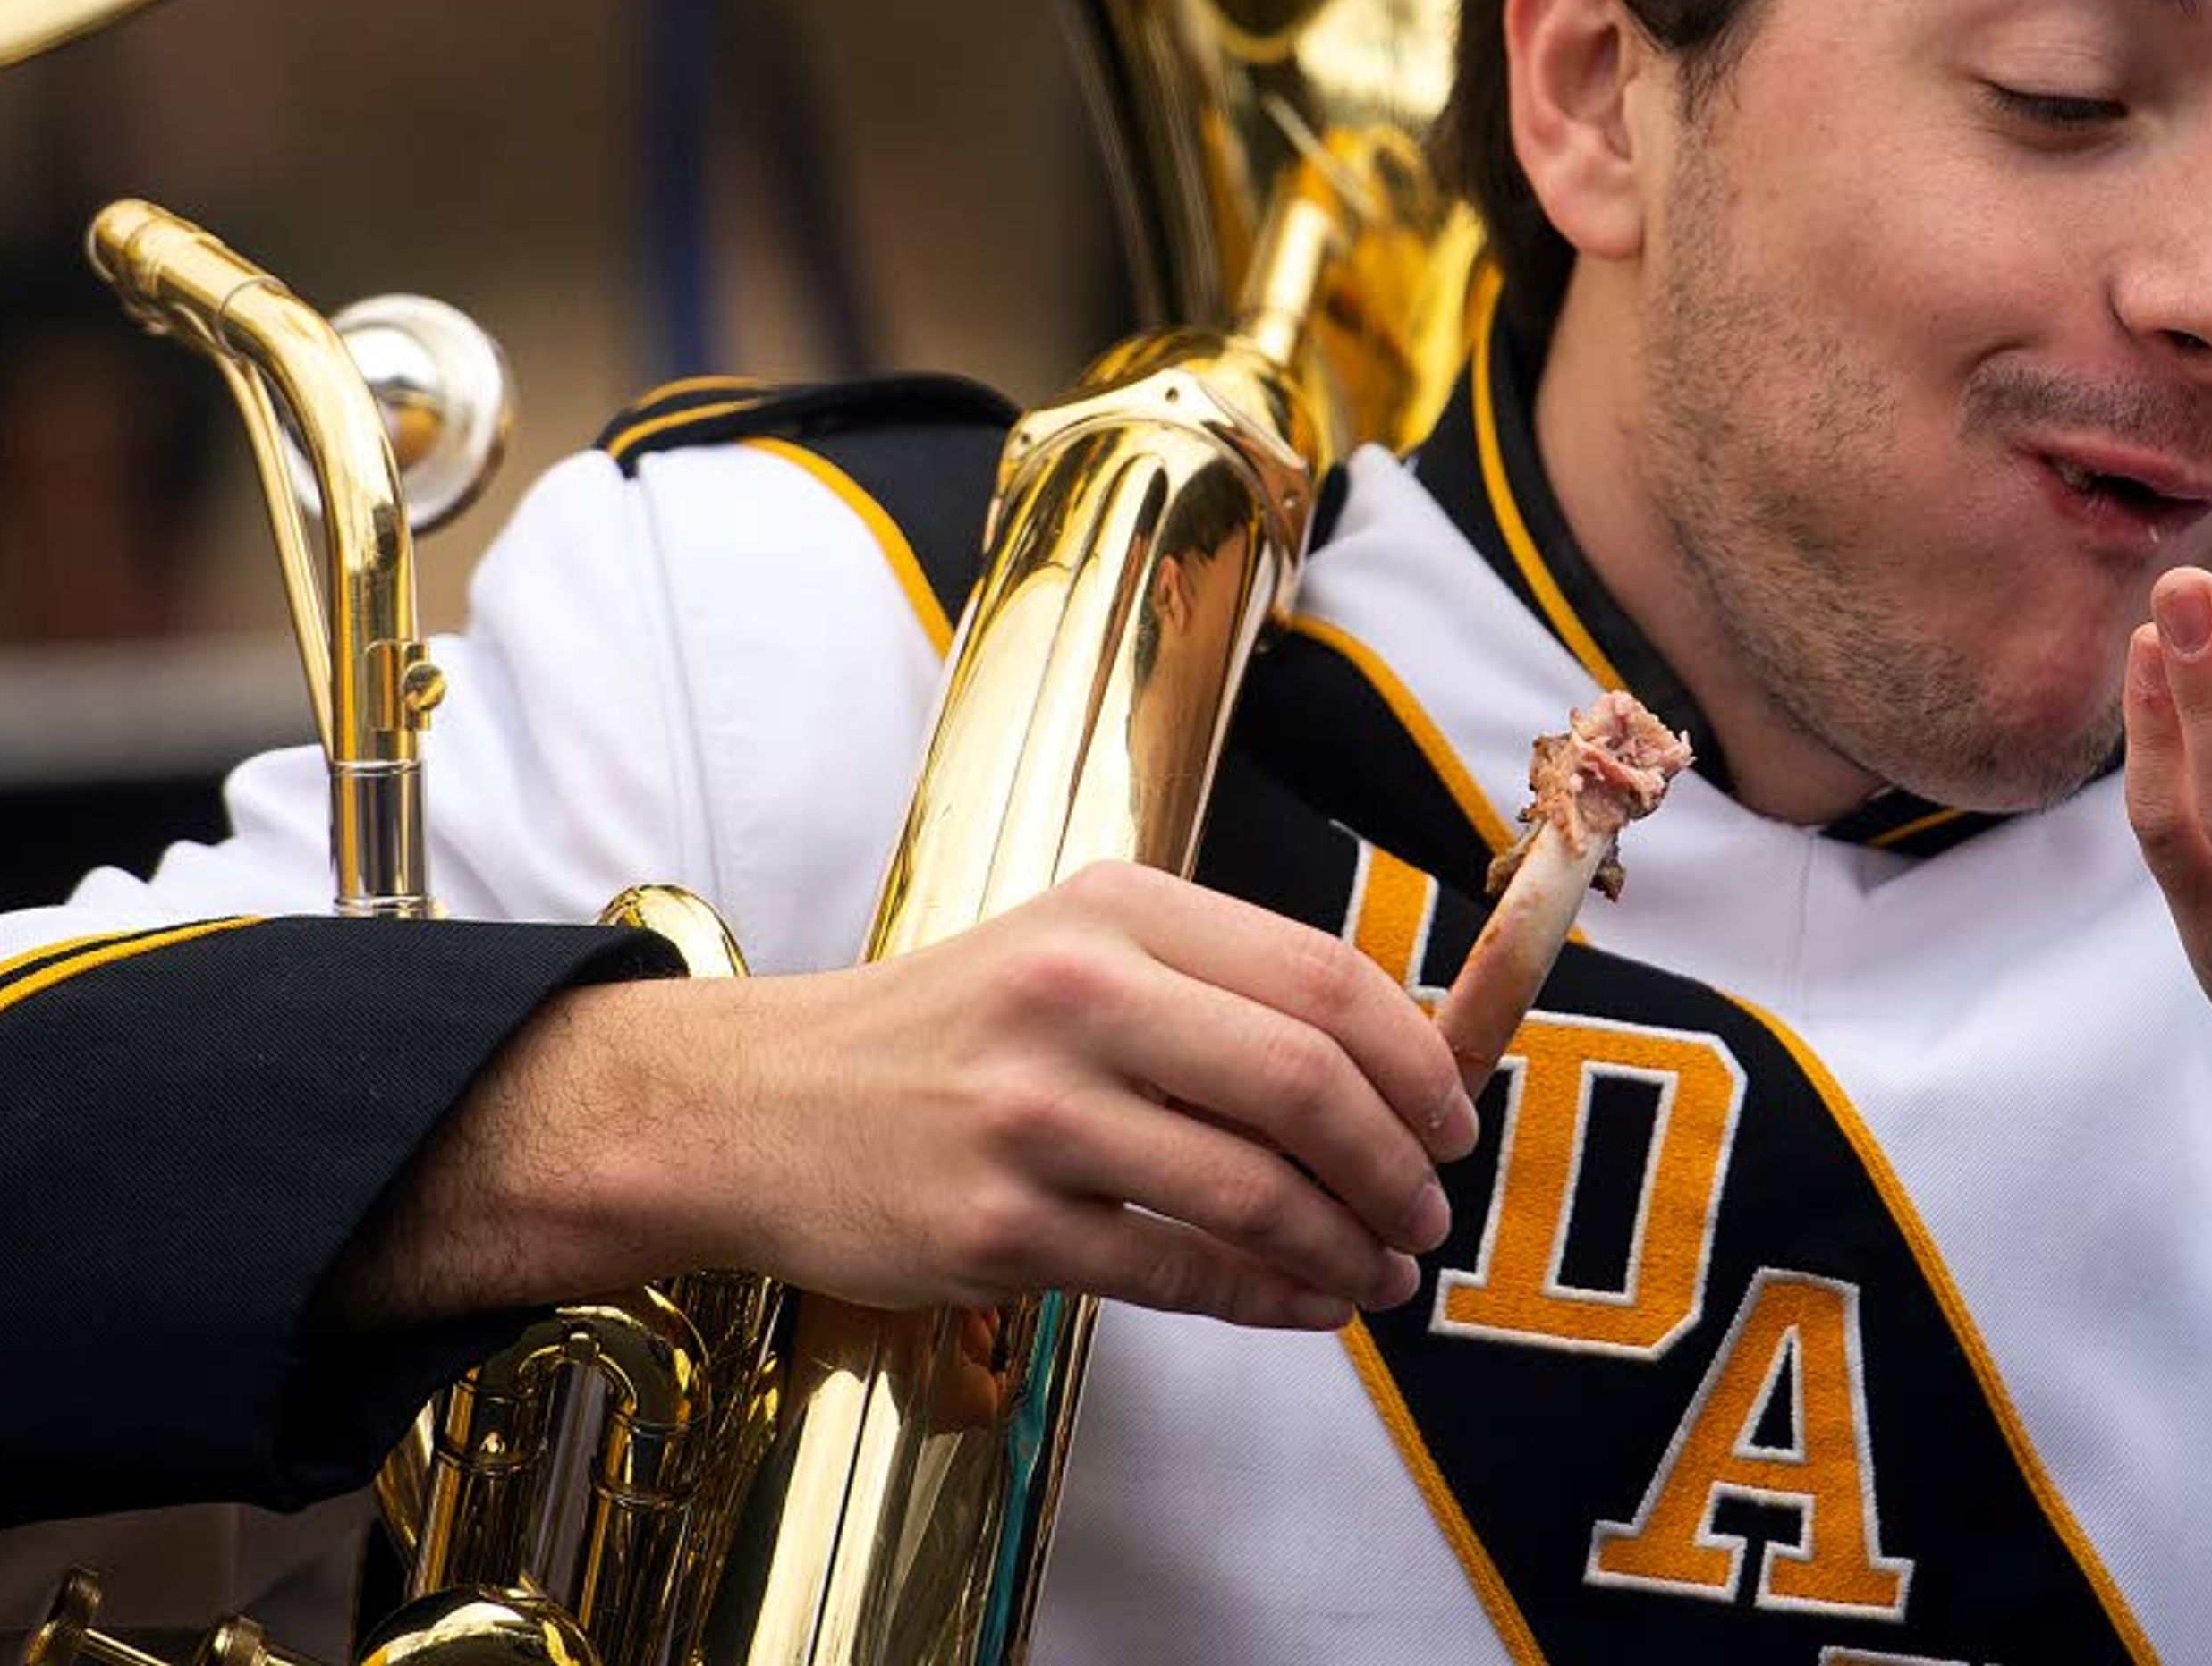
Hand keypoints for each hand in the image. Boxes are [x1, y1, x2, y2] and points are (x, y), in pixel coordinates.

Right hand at [345, 863, 1475, 1334]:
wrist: (756, 1103)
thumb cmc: (949, 1031)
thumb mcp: (1076, 949)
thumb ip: (1221, 986)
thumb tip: (1401, 1061)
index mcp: (1116, 908)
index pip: (1322, 978)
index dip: (1418, 1060)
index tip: (1455, 1117)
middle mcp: (1076, 994)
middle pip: (1306, 1083)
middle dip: (1397, 1161)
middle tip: (1430, 1207)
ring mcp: (1030, 1113)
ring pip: (1252, 1190)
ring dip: (1347, 1244)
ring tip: (1382, 1268)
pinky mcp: (996, 1225)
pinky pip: (1177, 1270)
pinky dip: (1267, 1297)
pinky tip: (1304, 1301)